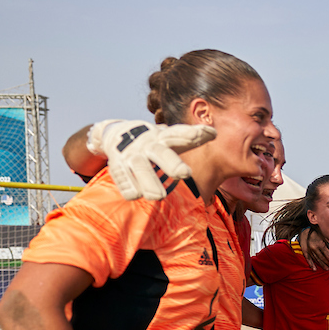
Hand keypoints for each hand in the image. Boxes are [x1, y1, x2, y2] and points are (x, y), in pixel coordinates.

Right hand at [87, 120, 215, 200]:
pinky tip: (135, 195)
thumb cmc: (153, 142)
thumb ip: (189, 139)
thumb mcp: (169, 138)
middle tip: (184, 174)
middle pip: (161, 153)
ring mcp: (131, 154)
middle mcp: (148, 144)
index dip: (194, 134)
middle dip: (172, 163)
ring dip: (150, 181)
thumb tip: (213, 132)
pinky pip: (122, 177)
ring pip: (140, 167)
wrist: (115, 134)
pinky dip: (129, 187)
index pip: (180, 135)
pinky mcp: (117, 165)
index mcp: (164, 137)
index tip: (212, 133)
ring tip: (159, 196)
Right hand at [298, 227, 328, 270]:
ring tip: (326, 268)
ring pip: (316, 259)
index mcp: (320, 244)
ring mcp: (309, 250)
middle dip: (327, 263)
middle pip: (322, 258)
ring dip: (321, 265)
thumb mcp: (325, 238)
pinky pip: (309, 259)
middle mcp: (314, 248)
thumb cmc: (318, 233)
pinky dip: (312, 265)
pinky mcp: (305, 251)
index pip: (328, 254)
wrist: (306, 230)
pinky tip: (315, 269)